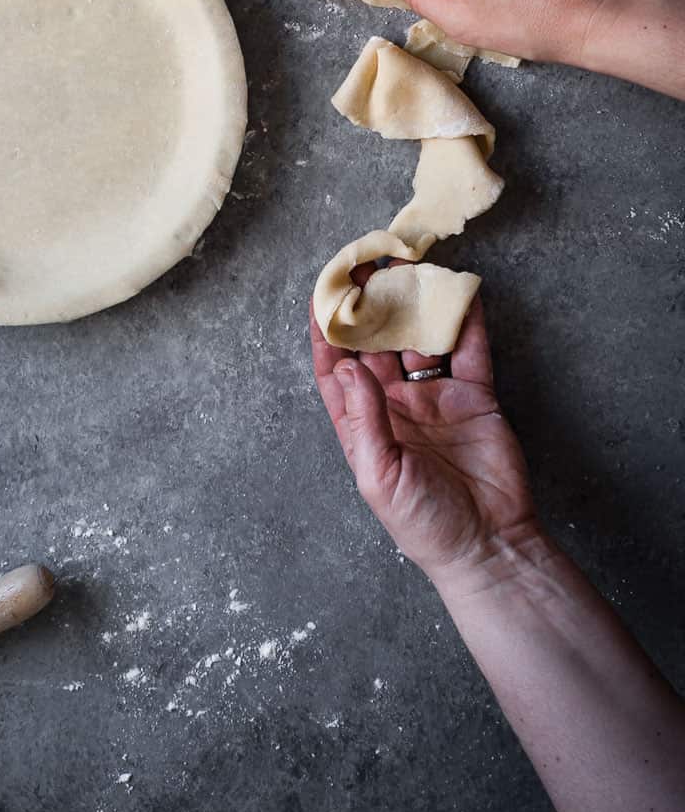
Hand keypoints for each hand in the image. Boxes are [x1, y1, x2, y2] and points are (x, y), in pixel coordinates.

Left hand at [312, 271, 539, 586]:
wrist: (490, 546)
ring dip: (413, 304)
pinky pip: (468, 350)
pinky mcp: (475, 396)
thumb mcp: (380, 476)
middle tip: (365, 264)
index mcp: (363, 424)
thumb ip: (365, 419)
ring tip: (407, 265)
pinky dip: (465, 320)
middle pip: (376, 344)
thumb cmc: (426, 524)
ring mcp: (435, 397)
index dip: (326, 332)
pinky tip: (459, 290)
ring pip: (420, 338)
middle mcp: (395, 404)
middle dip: (370, 305)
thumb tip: (347, 365)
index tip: (322, 294)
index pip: (336, 369)